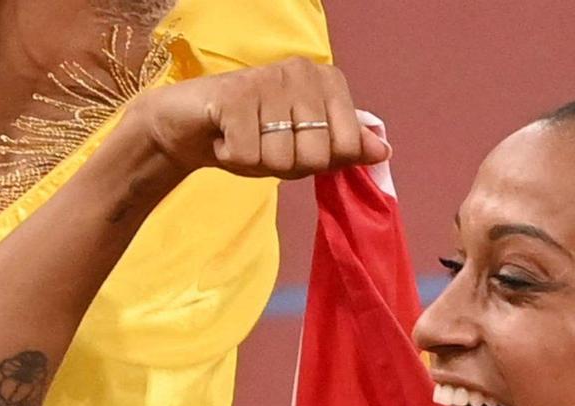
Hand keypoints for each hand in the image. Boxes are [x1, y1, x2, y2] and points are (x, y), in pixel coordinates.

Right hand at [125, 58, 387, 178]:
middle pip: (316, 157)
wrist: (190, 125)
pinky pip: (247, 155)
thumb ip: (345, 148)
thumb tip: (384, 150)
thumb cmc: (254, 136)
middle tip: (264, 142)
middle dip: (286, 165)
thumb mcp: (306, 147)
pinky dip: (231, 156)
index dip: (319, 163)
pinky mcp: (235, 94)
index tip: (295, 145)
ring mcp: (269, 79)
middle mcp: (303, 72)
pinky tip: (224, 135)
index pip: (348, 148)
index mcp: (328, 82)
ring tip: (243, 137)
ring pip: (280, 159)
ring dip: (256, 162)